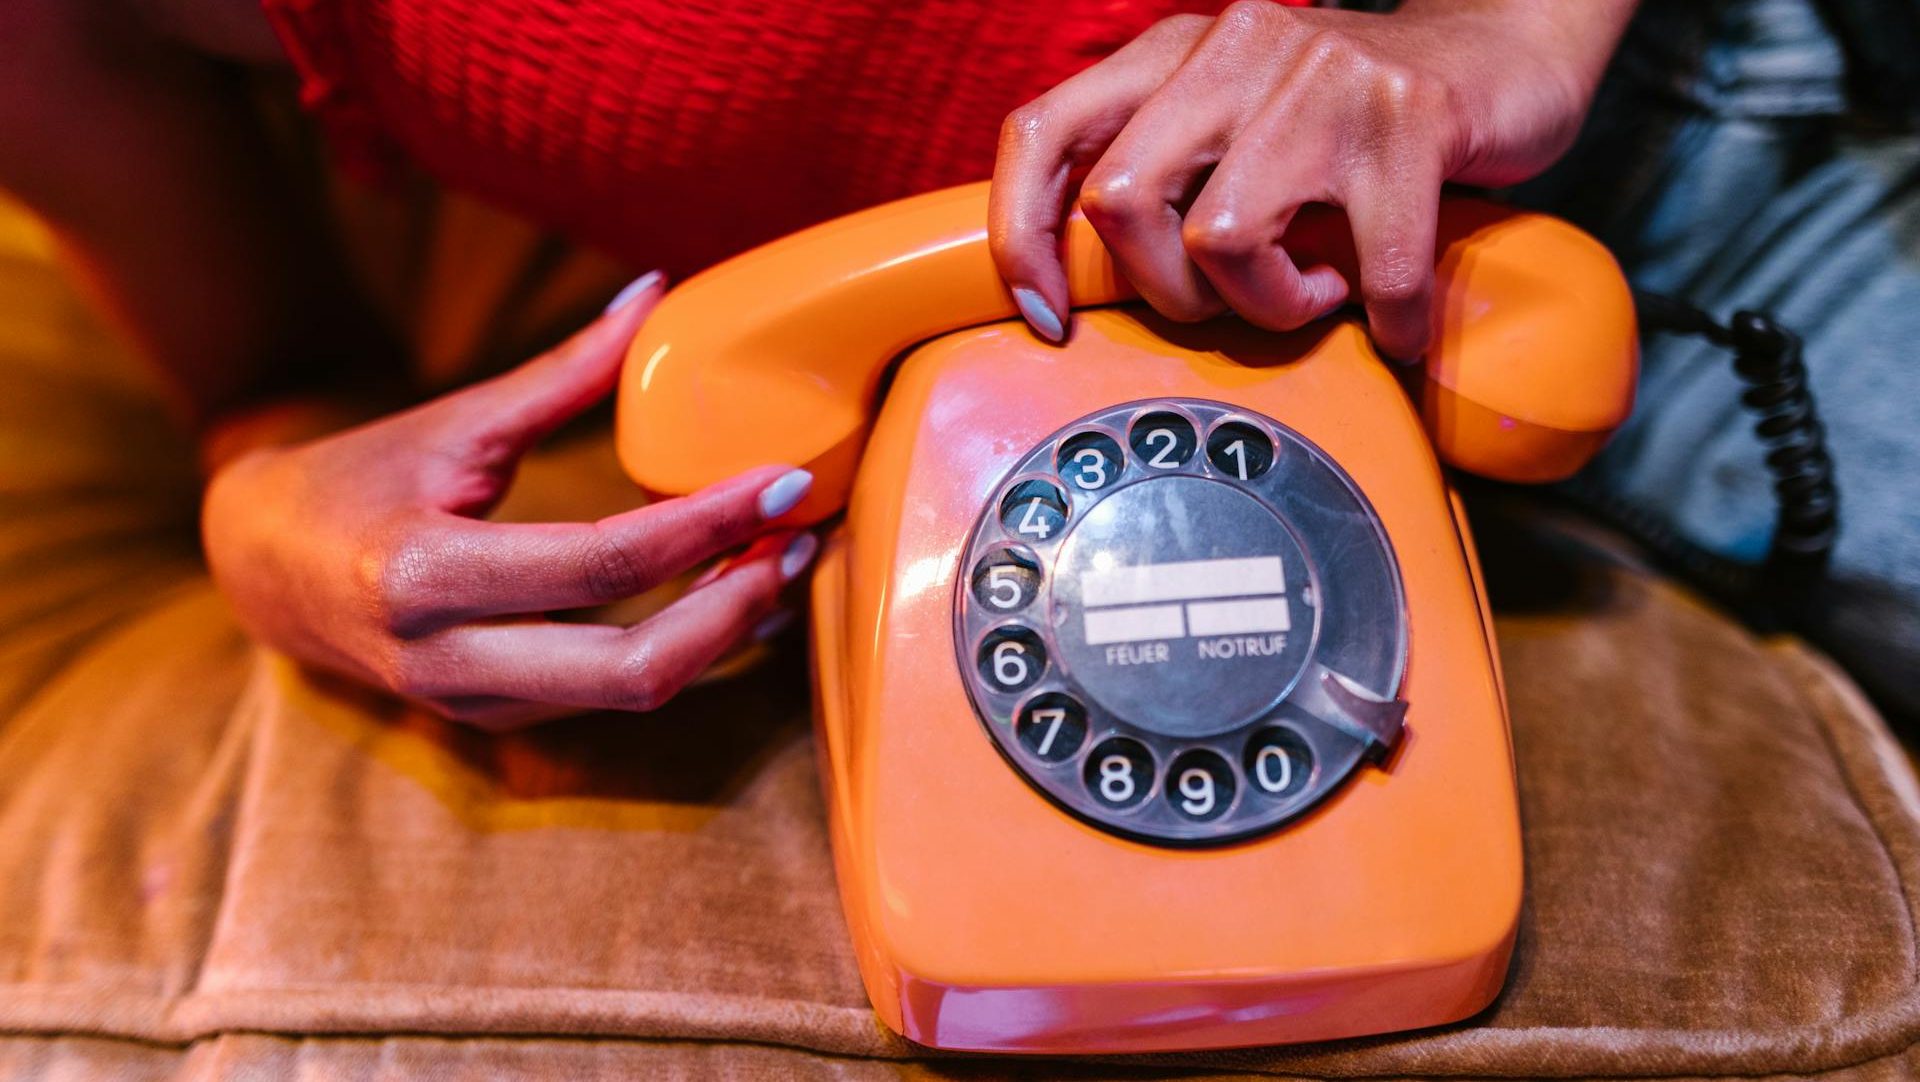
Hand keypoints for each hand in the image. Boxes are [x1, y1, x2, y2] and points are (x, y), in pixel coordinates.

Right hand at [202, 275, 817, 729]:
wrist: (262, 570)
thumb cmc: (359, 479)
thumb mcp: (454, 421)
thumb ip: (562, 372)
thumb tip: (655, 292)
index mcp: (424, 576)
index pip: (599, 566)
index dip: (704, 525)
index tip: (783, 482)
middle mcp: (448, 661)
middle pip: (631, 671)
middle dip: (734, 608)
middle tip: (800, 538)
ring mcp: (475, 705)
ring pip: (632, 694)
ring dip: (723, 631)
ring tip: (785, 558)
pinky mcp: (499, 720)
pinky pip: (614, 696)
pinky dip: (686, 649)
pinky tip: (733, 592)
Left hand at [990, 0, 1636, 358]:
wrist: (1504, 56)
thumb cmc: (1355, 122)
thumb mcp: (1236, 128)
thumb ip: (1164, 174)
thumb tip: (1078, 284)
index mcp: (1177, 54)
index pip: (1044, 132)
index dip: (1023, 234)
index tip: (1048, 315)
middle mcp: (1236, 49)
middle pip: (1120, 199)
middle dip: (1167, 291)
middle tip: (1229, 302)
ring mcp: (1321, 77)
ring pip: (1219, 238)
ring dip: (1267, 306)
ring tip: (1314, 294)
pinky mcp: (1407, 118)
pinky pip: (1369, 266)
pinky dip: (1384, 318)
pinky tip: (1394, 321)